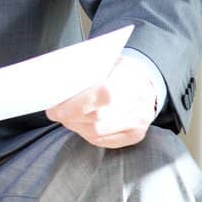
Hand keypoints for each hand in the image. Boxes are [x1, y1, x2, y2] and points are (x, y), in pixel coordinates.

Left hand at [46, 54, 160, 149]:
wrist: (146, 83)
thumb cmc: (119, 70)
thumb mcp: (105, 60)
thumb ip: (85, 71)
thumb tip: (56, 84)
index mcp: (129, 77)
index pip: (102, 95)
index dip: (75, 105)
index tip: (54, 107)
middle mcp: (138, 102)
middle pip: (97, 117)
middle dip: (69, 117)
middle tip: (54, 112)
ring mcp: (138, 121)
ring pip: (97, 132)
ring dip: (75, 126)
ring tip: (65, 117)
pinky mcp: (135, 135)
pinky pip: (103, 141)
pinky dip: (85, 133)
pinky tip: (79, 124)